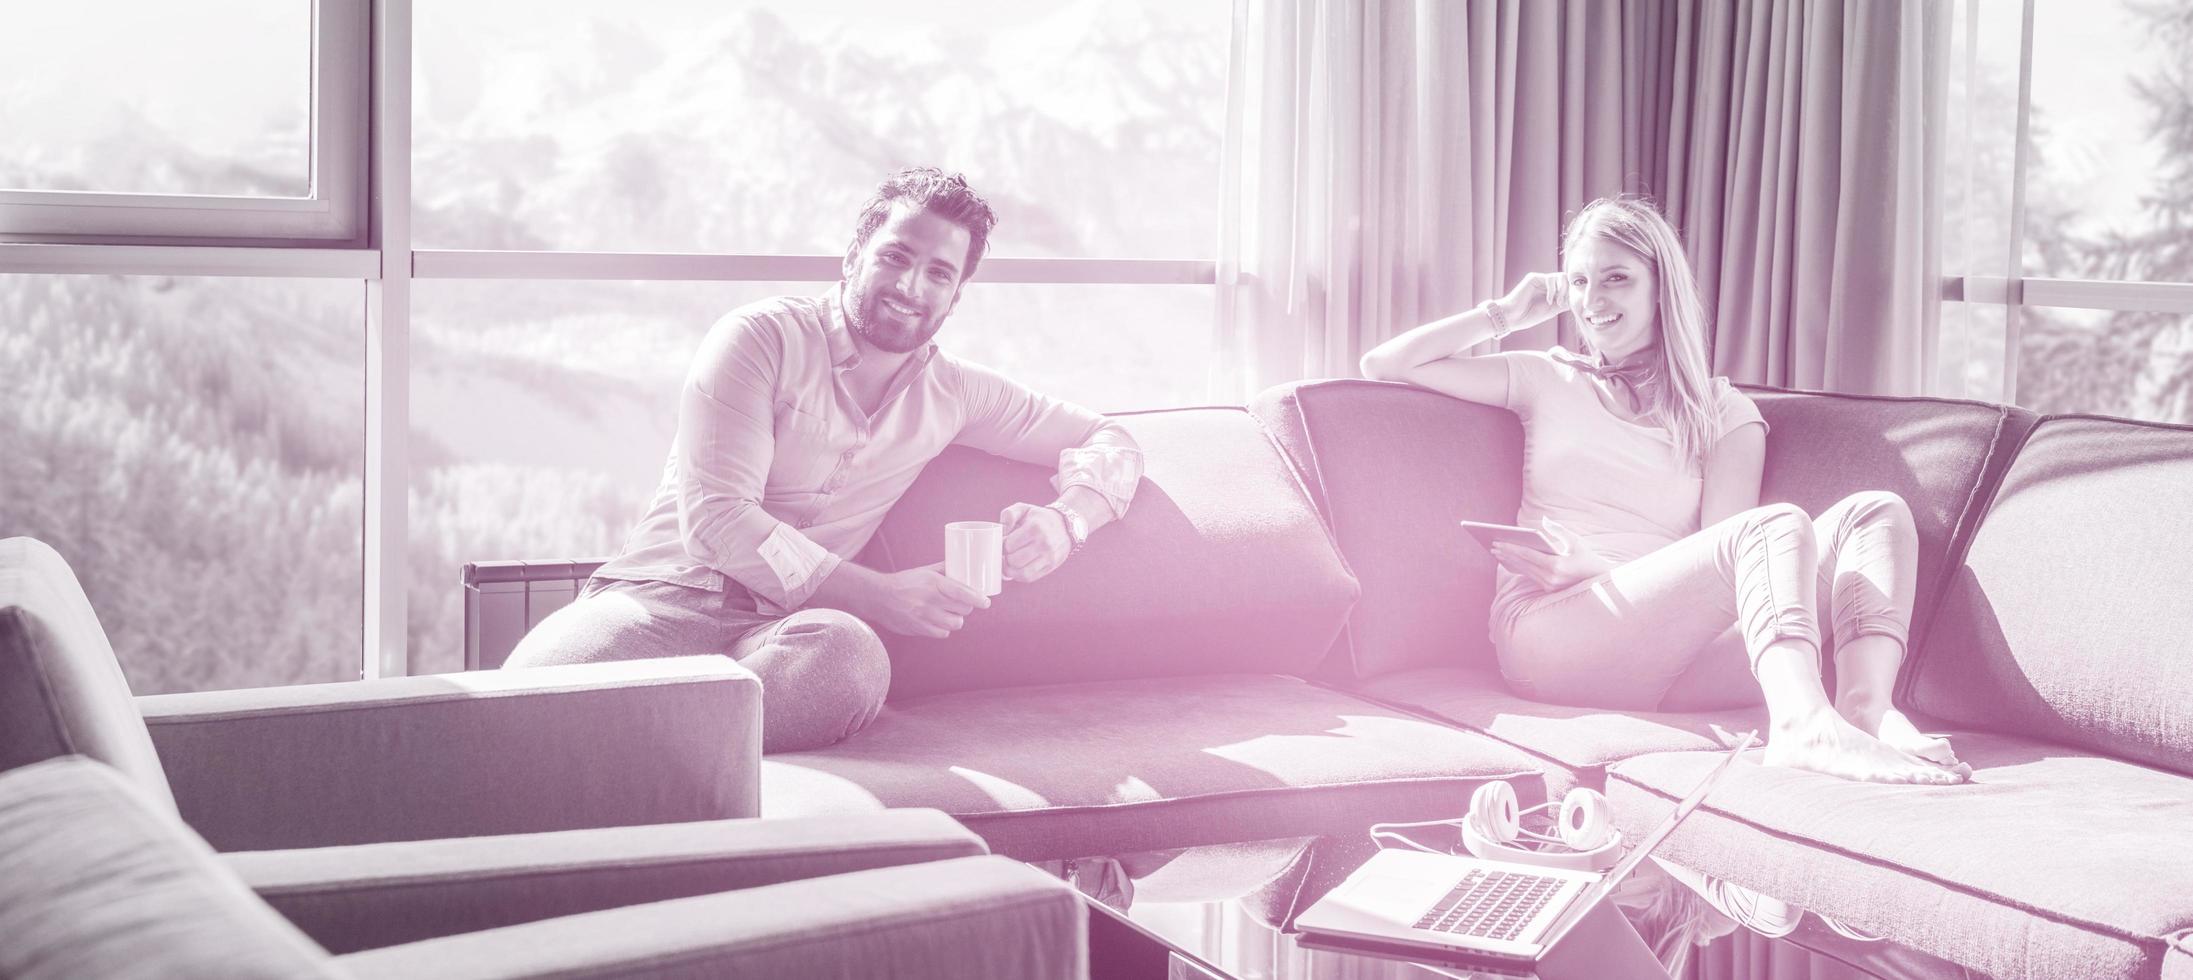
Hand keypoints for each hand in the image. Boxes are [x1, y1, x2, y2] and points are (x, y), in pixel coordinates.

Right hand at [867, 562, 988, 638]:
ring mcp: (924, 616)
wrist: (879, 597)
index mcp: (933, 583)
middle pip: (963, 609)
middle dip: (967, 607)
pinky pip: (942, 634)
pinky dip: (944, 629)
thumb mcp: (924, 571)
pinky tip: (939, 622)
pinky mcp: (919, 629)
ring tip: (951, 614)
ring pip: (955, 624)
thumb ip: (944, 569)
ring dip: (956, 619)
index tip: (986, 602)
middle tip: (964, 604)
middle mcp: (930, 600)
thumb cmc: (904, 582)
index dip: (978, 598)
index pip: (962, 593)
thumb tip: (964, 565)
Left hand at [999, 502, 1071, 582]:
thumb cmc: (1039, 518)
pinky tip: (1019, 567)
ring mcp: (1049, 556)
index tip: (1005, 542)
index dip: (1003, 545)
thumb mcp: (1023, 508)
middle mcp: (1044, 543)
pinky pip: (1029, 578)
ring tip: (1011, 561)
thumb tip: (1002, 531)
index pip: (1009, 545)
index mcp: (1035, 527)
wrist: (1065, 525)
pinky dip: (1019, 575)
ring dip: (1011, 569)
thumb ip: (1009, 514)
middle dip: (1006, 557)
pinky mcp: (1051, 566)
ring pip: (1021, 573)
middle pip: (1013, 560)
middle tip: (1008, 552)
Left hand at [1488, 519, 1608, 591]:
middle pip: (1523, 564)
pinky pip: (1529, 577)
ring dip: (1510, 562)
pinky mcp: (1549, 589)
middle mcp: (1551, 579)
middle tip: (1493, 546)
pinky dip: (1519, 568)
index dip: (1511, 548)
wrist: (1599, 580)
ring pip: (1524, 572)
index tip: (1498, 542)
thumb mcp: (1576, 541)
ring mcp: (1549, 586)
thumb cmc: (1588, 557)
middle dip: (1506, 555)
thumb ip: (1558, 530)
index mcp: (1556, 566)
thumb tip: (1543, 520)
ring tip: (1498, 553)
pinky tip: (1510, 562)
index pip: (1528, 555)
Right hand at [1496, 272, 1569, 332]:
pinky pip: (1551, 279)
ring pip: (1561, 277)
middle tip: (1562, 304)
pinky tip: (1548, 301)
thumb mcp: (1552, 310)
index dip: (1571, 294)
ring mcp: (1540, 280)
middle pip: (1566, 279)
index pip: (1567, 286)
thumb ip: (1564, 303)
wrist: (1513, 317)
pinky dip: (1553, 290)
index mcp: (1550, 291)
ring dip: (1563, 290)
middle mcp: (1546, 284)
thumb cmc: (1529, 316)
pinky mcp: (1534, 277)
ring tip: (1557, 302)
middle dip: (1568, 292)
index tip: (1567, 306)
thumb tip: (1576, 298)